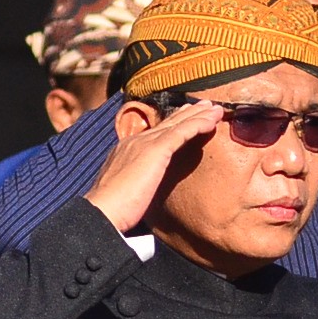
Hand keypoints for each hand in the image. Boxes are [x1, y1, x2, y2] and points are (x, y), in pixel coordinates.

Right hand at [83, 100, 222, 234]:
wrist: (101, 211)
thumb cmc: (110, 210)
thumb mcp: (123, 192)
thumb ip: (134, 185)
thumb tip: (139, 194)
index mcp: (125, 152)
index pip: (152, 134)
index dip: (171, 125)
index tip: (185, 119)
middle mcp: (134, 142)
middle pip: (166, 124)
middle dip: (186, 114)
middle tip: (204, 106)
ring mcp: (144, 144)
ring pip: (176, 124)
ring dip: (198, 115)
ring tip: (216, 109)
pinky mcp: (156, 150)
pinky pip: (182, 132)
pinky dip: (198, 124)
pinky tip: (213, 121)